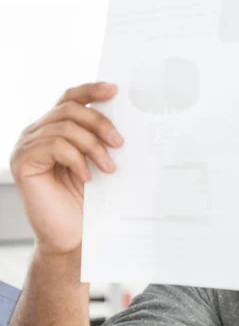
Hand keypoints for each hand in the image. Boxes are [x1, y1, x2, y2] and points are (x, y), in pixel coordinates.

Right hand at [9, 82, 123, 255]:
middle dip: (100, 123)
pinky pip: (55, 146)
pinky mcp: (22, 162)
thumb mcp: (99, 163)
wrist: (72, 235)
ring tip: (109, 169)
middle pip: (70, 109)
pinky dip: (77, 160)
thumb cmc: (87, 201)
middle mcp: (37, 132)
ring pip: (65, 127)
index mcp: (55, 128)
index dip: (91, 89)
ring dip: (94, 147)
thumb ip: (103, 140)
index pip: (70, 98)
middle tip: (120, 143)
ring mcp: (27, 145)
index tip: (115, 90)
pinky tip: (87, 178)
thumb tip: (128, 119)